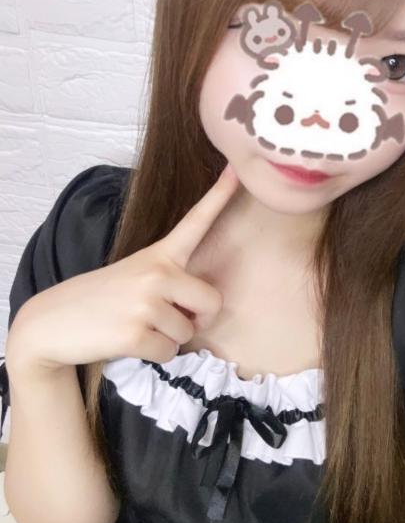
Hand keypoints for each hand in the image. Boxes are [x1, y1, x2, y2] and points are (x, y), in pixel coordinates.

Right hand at [6, 164, 239, 372]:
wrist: (50, 323)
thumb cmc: (100, 300)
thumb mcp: (134, 276)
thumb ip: (169, 284)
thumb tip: (198, 315)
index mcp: (158, 254)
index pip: (195, 221)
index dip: (220, 195)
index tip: (237, 168)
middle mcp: (156, 273)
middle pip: (212, 302)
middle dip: (198, 319)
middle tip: (168, 319)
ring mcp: (145, 303)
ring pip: (188, 333)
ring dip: (169, 339)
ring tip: (136, 326)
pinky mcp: (135, 334)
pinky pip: (169, 352)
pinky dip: (154, 354)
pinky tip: (129, 342)